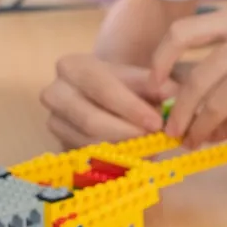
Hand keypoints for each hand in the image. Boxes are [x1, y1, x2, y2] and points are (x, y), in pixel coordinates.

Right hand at [41, 53, 165, 148]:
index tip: (157, 122)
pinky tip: (136, 156)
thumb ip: (158, 85)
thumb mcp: (142, 79)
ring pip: (88, 143)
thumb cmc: (127, 86)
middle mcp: (55, 93)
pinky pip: (87, 158)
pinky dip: (114, 160)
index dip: (130, 107)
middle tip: (155, 140)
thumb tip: (172, 95)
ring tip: (150, 148)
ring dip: (123, 149)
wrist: (107, 97)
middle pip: (91, 120)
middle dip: (127, 132)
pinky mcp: (59, 145)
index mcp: (73, 67)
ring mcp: (54, 122)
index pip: (102, 88)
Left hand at [153, 8, 226, 145]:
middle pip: (194, 78)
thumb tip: (187, 86)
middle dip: (176, 109)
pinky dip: (222, 132)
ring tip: (191, 140)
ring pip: (213, 104)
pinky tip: (217, 138)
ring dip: (197, 127)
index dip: (159, 61)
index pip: (181, 33)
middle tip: (169, 127)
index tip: (154, 85)